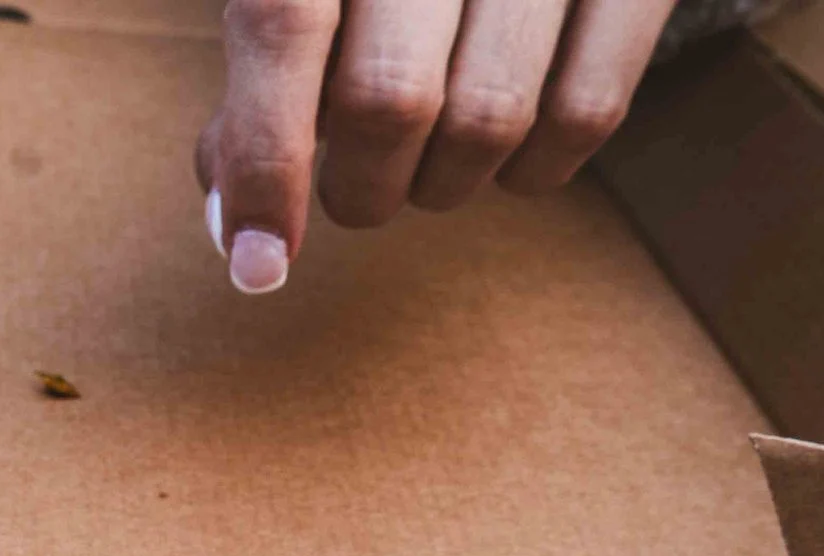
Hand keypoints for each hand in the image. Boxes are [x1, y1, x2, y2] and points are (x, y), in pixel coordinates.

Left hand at [198, 0, 679, 293]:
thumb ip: (266, 75)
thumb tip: (237, 223)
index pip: (282, 25)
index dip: (264, 156)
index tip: (261, 263)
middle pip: (387, 99)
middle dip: (359, 187)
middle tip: (358, 191)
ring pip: (487, 121)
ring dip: (443, 184)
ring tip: (430, 160)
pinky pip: (586, 112)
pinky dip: (535, 168)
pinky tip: (510, 154)